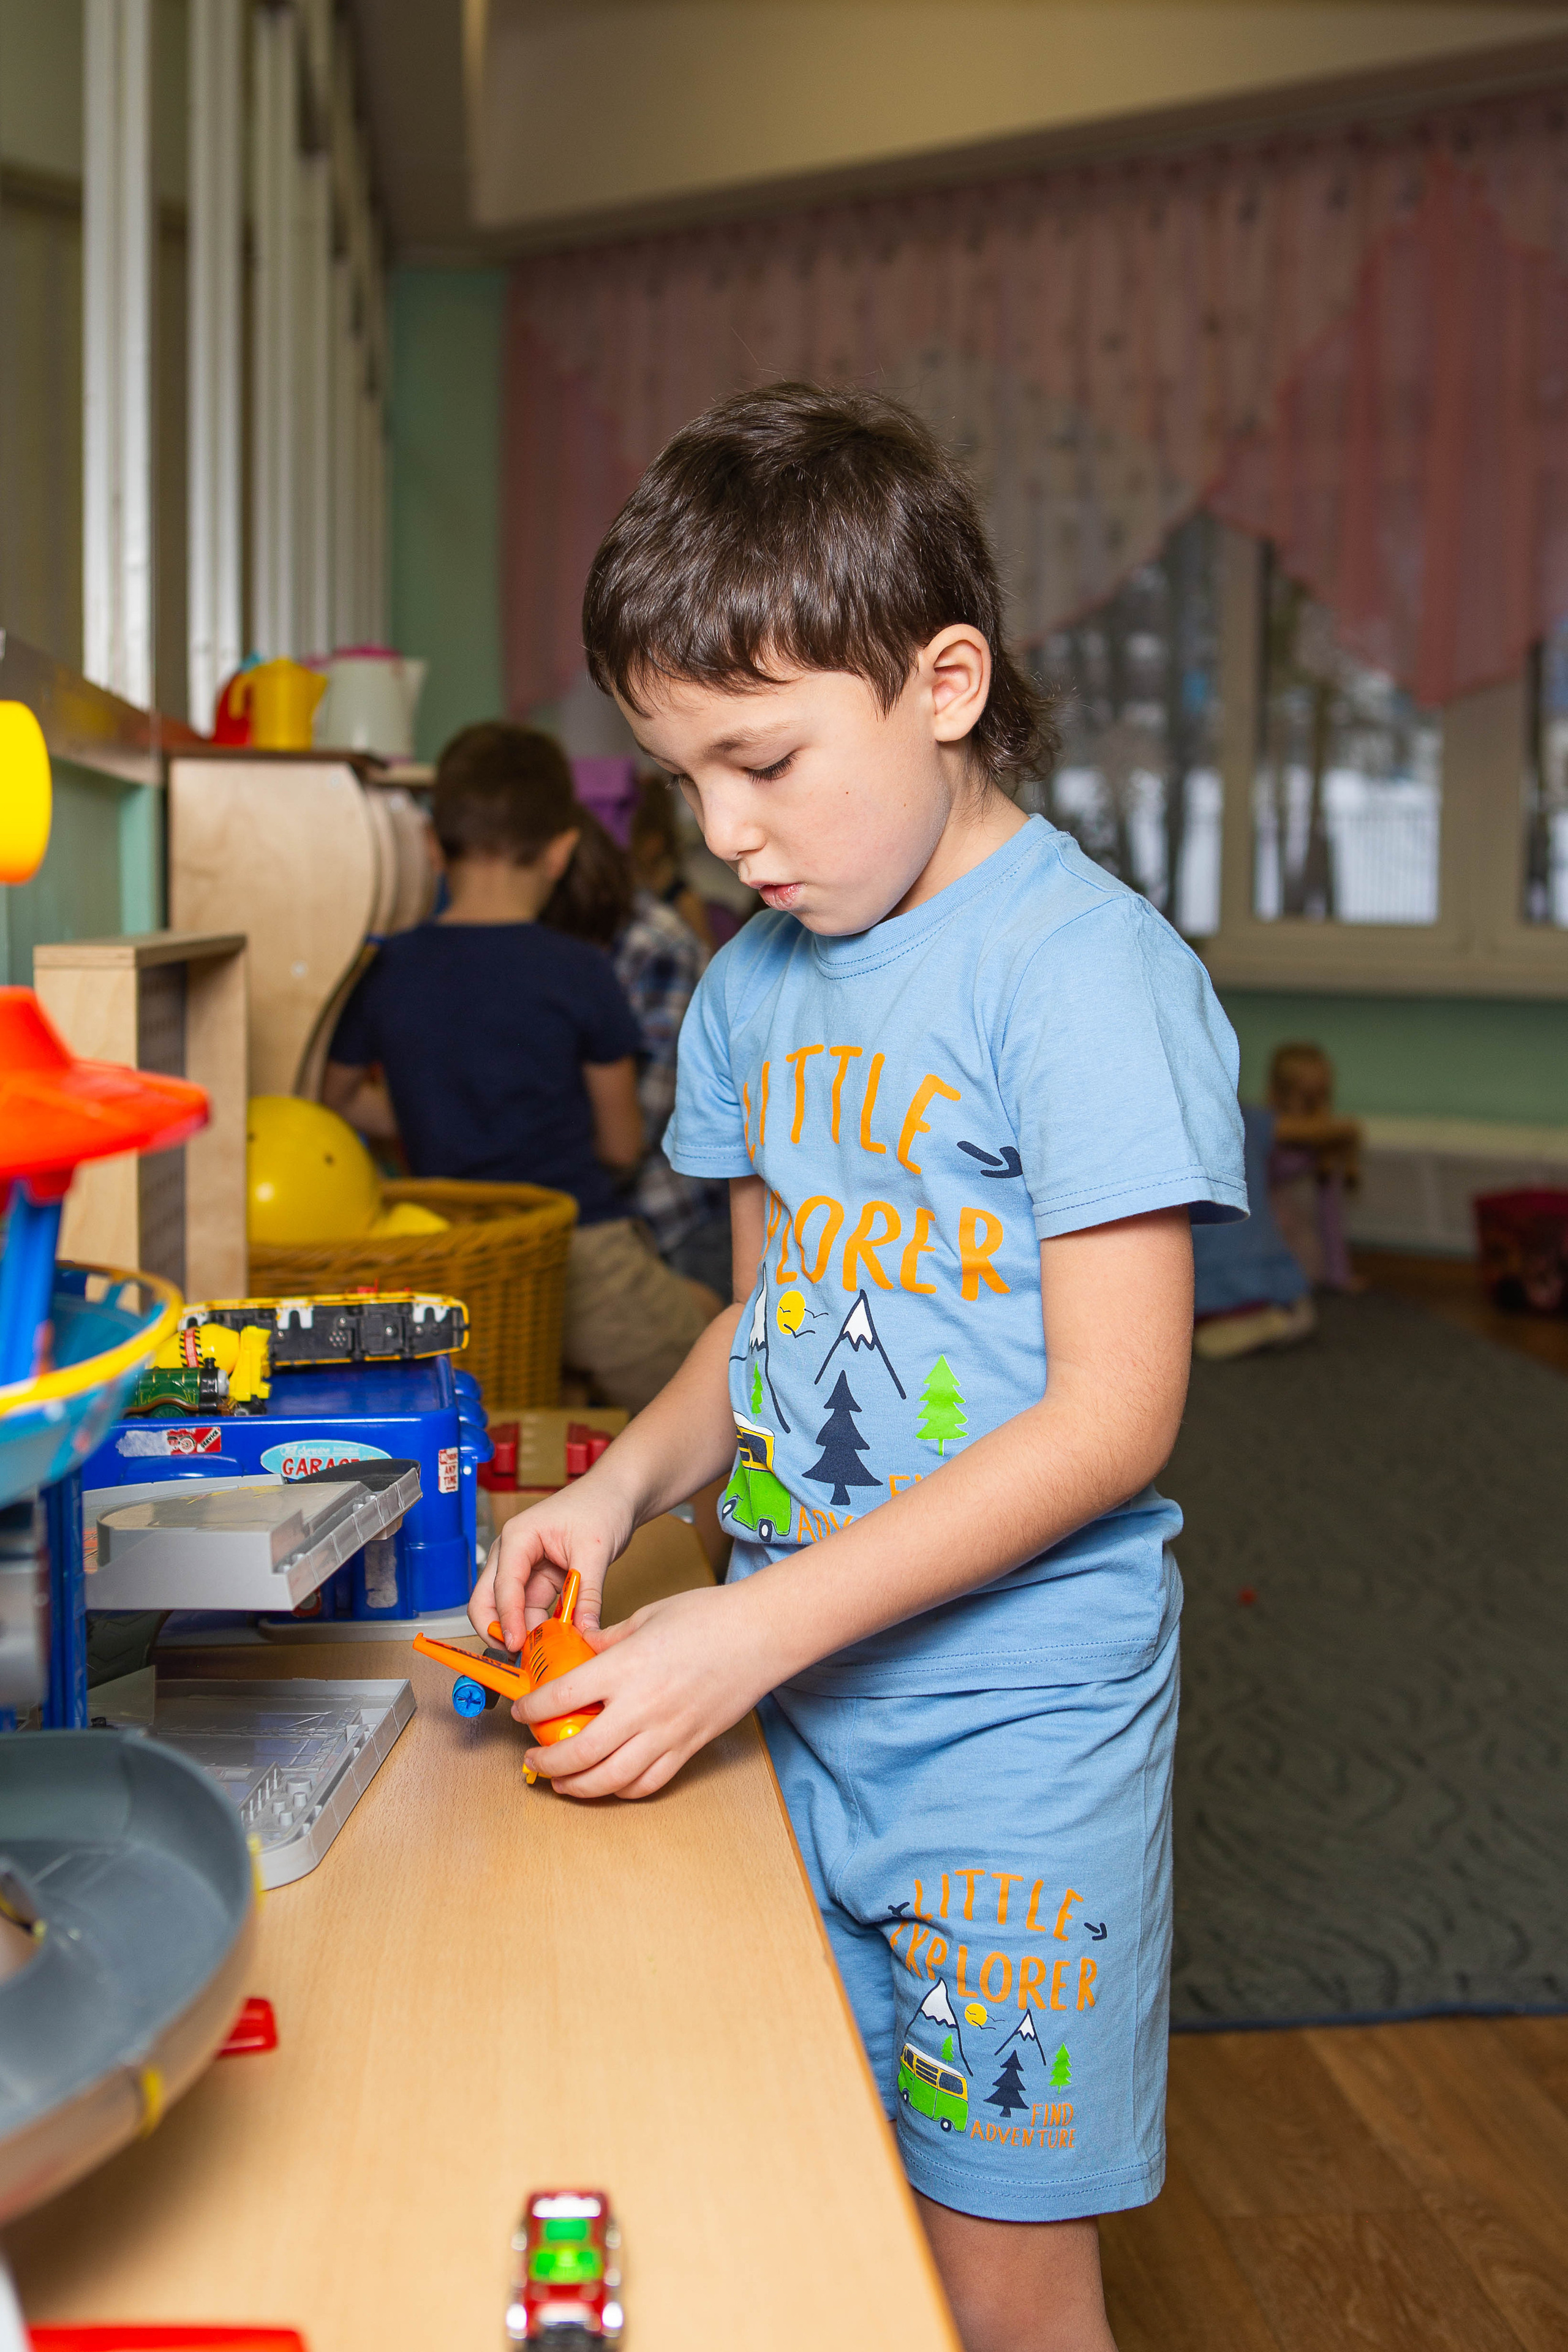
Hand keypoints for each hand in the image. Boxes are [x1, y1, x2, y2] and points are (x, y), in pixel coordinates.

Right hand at [468, 1474, 636, 1649]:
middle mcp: (513, 1554)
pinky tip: (556, 1641)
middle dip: (499, 1630)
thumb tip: (584, 1631)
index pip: (503, 1585)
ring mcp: (525, 1568)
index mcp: (518, 1537)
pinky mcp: (540, 1580)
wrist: (616, 1494)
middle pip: (489, 1600)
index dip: (507, 1619)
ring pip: (511, 1610)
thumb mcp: (596, 1549)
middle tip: (518, 1658)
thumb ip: (588, 1594)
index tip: (515, 1645)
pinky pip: (533, 1610)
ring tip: (544, 1655)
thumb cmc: (601, 1504)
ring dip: (524, 1633)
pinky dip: (541, 1627)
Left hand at [511, 1580, 776, 1800]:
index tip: (522, 1712)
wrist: (761, 1634)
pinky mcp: (689, 1747)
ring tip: (561, 1783)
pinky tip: (608, 1783)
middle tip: (531, 1760)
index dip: (532, 1710)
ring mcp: (668, 1732)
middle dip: (546, 1763)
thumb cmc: (709, 1617)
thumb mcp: (646, 1617)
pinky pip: (649, 1782)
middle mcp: (643, 1706)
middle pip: (578, 1751)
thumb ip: (608, 1640)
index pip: (562, 1698)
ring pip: (611, 1779)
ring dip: (577, 1786)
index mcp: (626, 1667)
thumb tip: (581, 1652)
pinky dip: (622, 1790)